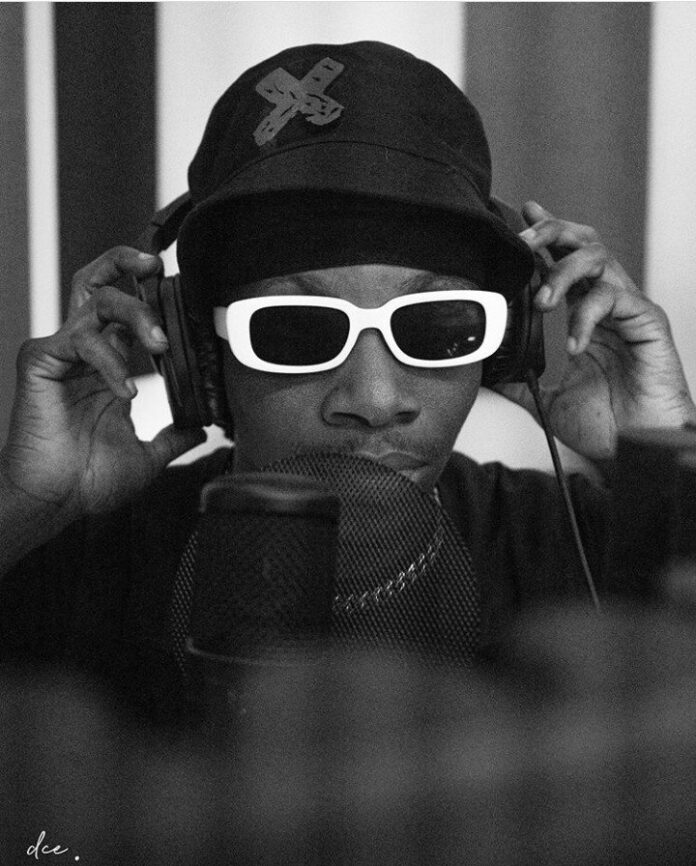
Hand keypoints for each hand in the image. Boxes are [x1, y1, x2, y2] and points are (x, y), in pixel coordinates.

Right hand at [0, 247, 204, 532]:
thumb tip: (203, 428)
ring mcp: (61, 353)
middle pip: (100, 283)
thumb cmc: (88, 479)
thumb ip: (175, 436)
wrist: (55, 501)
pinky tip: (124, 391)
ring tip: (159, 344)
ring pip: (95, 300)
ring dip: (135, 313)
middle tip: (159, 270)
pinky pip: (79, 340)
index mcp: (106, 365)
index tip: (180, 292)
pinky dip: (109, 361)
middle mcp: (84, 351)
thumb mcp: (148, 456)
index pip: (126, 312)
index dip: (150, 294)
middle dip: (129, 265)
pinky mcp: (40, 361)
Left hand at [497, 202, 695, 460]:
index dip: (545, 234)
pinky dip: (587, 316)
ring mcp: (629, 310)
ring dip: (563, 272)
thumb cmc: (607, 425)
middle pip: (583, 242)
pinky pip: (616, 299)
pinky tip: (575, 345)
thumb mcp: (548, 401)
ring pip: (599, 258)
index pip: (565, 261)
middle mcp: (608, 303)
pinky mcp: (648, 323)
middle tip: (524, 240)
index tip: (522, 212)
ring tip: (542, 301)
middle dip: (551, 232)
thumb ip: (519, 383)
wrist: (636, 449)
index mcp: (588, 313)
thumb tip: (486, 376)